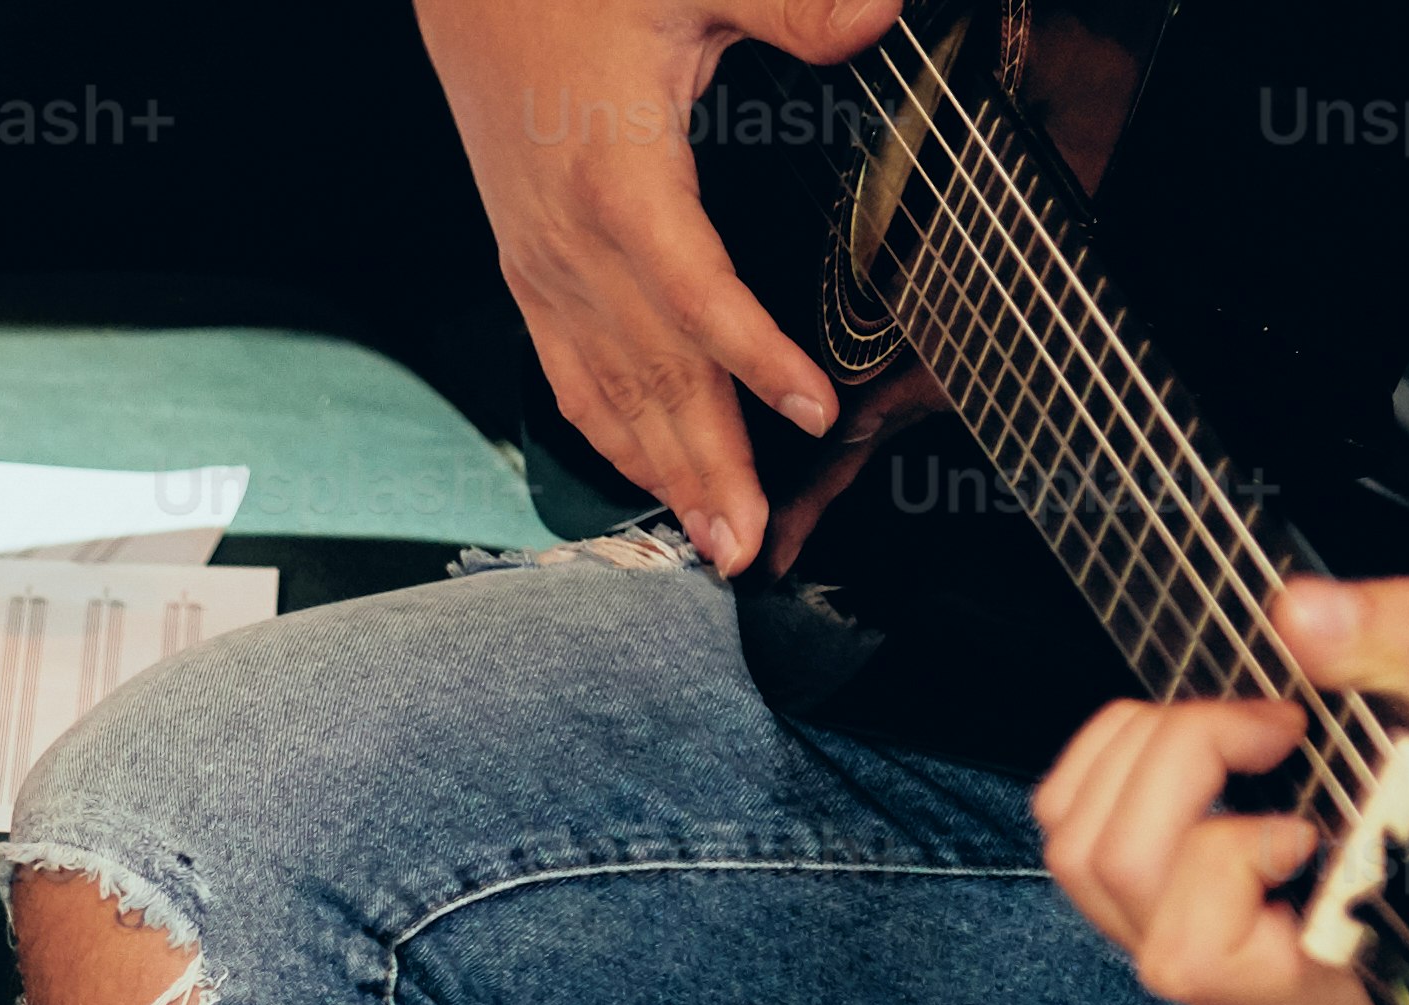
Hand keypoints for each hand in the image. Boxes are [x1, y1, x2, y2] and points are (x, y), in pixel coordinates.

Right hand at [413, 0, 899, 565]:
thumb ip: (795, 4)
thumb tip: (881, 13)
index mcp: (618, 181)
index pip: (696, 297)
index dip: (755, 363)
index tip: (812, 417)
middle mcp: (570, 243)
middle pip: (651, 376)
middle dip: (705, 468)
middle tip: (747, 547)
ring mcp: (541, 265)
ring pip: (606, 391)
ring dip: (660, 473)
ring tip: (708, 542)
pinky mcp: (527, 266)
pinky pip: (566, 373)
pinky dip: (609, 434)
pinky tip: (642, 474)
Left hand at [1032, 573, 1408, 1004]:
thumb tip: (1299, 614)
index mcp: (1329, 983)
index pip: (1197, 952)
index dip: (1225, 849)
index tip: (1306, 773)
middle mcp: (1243, 995)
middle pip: (1122, 882)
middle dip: (1184, 760)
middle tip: (1275, 720)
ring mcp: (1192, 961)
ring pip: (1079, 858)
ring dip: (1149, 752)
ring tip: (1244, 725)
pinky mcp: (1153, 912)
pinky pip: (1068, 832)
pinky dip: (1114, 756)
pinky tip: (1196, 737)